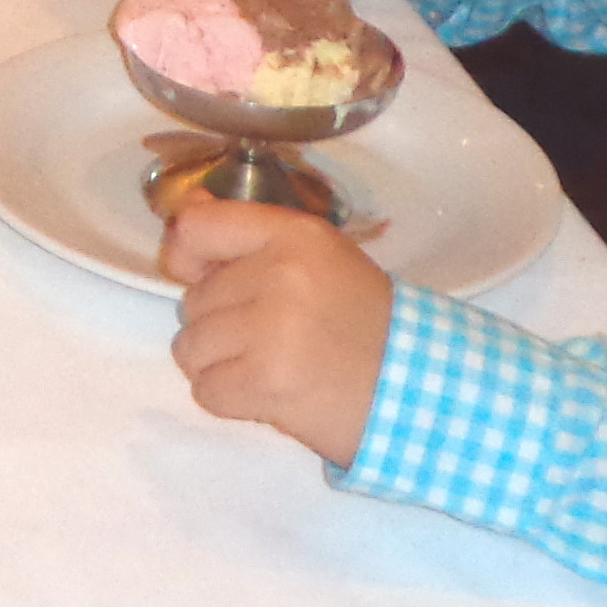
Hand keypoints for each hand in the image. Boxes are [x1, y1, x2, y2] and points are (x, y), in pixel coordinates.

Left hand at [161, 196, 392, 464]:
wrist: (420, 390)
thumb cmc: (366, 322)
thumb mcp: (321, 258)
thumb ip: (251, 234)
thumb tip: (187, 208)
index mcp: (295, 236)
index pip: (196, 227)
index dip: (186, 255)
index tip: (199, 274)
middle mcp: (280, 275)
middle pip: (193, 300)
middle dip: (220, 323)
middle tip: (271, 336)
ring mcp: (271, 331)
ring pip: (190, 347)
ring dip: (219, 364)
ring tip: (268, 364)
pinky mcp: (265, 383)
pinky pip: (205, 390)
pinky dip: (229, 398)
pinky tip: (268, 392)